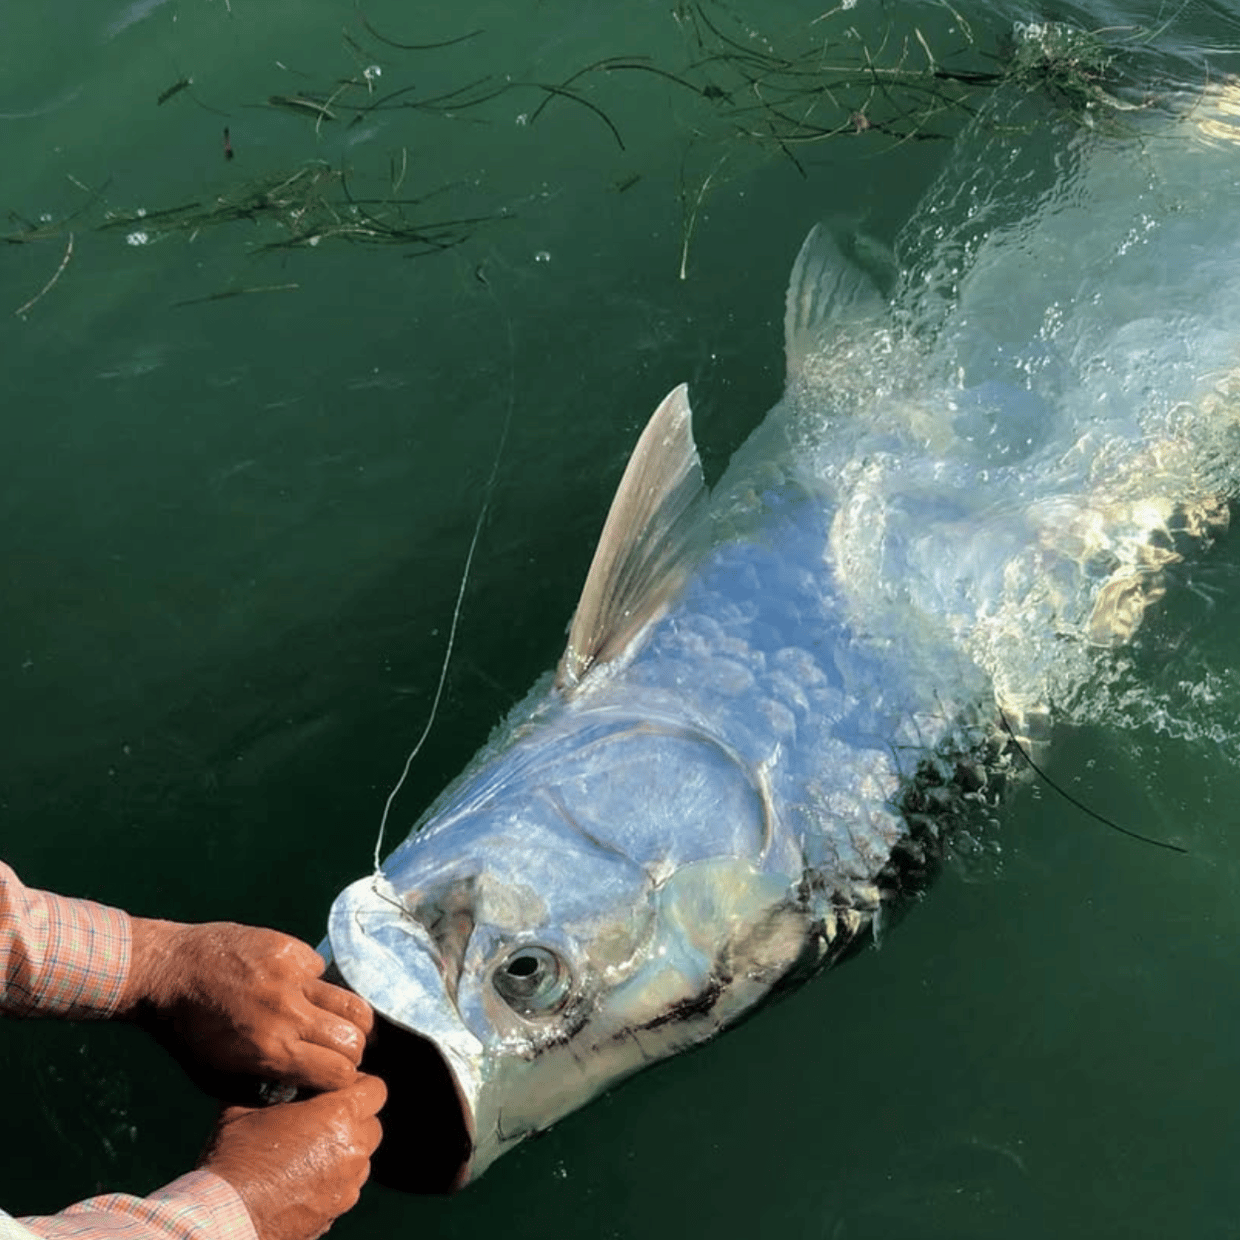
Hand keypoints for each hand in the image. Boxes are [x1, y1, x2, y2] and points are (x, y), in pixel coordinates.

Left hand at [121, 917, 373, 1092]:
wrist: (168, 972)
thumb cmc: (189, 1033)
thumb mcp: (218, 1078)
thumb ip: (264, 1089)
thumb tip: (304, 1091)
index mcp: (271, 1052)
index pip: (340, 1072)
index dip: (342, 1079)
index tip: (333, 1076)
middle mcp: (288, 1013)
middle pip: (356, 1039)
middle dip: (352, 1051)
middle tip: (339, 1051)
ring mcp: (292, 976)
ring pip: (354, 1003)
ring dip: (350, 1019)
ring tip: (336, 1023)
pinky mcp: (291, 948)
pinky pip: (322, 971)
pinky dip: (314, 984)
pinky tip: (293, 988)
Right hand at [200, 1073, 386, 1239]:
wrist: (225, 1216)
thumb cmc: (235, 1160)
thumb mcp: (247, 1108)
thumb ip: (273, 1087)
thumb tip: (272, 1075)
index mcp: (338, 1115)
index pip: (376, 1089)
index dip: (358, 1085)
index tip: (335, 1089)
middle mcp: (352, 1149)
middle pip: (372, 1124)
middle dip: (354, 1118)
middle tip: (322, 1120)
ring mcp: (347, 1184)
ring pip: (363, 1157)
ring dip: (346, 1150)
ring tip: (311, 1152)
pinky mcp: (337, 1211)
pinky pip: (348, 1186)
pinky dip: (335, 1179)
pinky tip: (305, 1179)